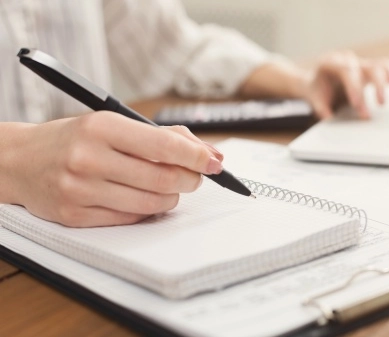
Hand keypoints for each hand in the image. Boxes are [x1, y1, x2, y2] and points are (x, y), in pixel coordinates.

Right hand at [9, 112, 222, 226]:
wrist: (20, 161)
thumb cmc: (74, 139)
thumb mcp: (113, 123)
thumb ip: (162, 135)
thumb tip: (209, 153)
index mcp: (101, 127)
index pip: (164, 145)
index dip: (197, 156)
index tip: (214, 162)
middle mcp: (88, 158)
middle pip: (164, 178)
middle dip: (191, 179)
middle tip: (195, 176)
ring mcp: (80, 190)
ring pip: (152, 202)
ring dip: (172, 197)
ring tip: (168, 186)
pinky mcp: (76, 216)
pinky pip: (132, 218)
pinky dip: (148, 209)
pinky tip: (143, 197)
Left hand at [306, 51, 388, 118]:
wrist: (317, 81)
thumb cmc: (317, 90)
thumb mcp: (314, 98)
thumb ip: (321, 107)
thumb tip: (329, 118)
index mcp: (329, 62)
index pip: (346, 71)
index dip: (354, 87)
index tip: (357, 104)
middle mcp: (345, 59)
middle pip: (363, 68)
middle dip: (366, 90)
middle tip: (367, 112)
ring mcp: (358, 62)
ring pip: (375, 66)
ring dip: (380, 84)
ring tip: (381, 102)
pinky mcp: (367, 67)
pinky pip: (382, 66)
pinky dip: (388, 73)